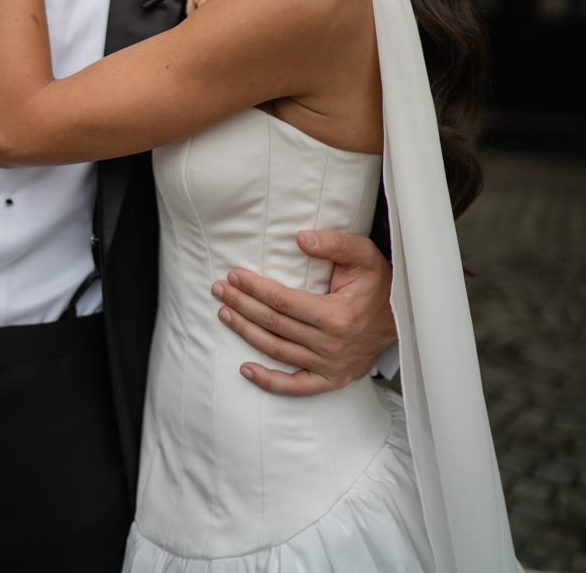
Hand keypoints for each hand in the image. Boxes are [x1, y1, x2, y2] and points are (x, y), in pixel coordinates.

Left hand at [211, 230, 396, 396]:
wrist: (405, 318)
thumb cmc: (380, 283)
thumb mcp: (363, 255)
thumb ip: (333, 243)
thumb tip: (300, 238)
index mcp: (337, 315)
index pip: (282, 301)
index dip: (254, 288)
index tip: (234, 275)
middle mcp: (331, 345)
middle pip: (274, 324)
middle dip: (242, 304)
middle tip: (220, 290)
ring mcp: (331, 367)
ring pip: (277, 351)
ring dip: (246, 333)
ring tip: (224, 314)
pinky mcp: (332, 380)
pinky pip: (295, 387)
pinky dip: (268, 381)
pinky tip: (245, 369)